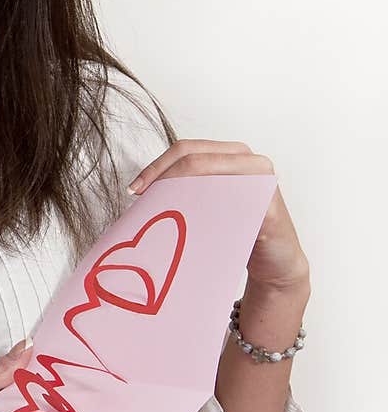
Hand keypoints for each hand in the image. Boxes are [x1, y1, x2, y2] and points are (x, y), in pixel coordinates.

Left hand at [127, 139, 309, 293]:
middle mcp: (249, 161)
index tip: (135, 189)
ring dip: (180, 194)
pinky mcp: (270, 205)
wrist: (276, 262)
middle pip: (195, 158)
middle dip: (163, 177)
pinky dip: (208, 212)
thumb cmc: (238, 231)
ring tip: (160, 213)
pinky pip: (233, 204)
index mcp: (231, 154)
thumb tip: (140, 193)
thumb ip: (186, 191)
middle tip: (143, 201)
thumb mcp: (209, 205)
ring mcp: (263, 180)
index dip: (156, 166)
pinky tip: (190, 226)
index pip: (186, 149)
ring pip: (210, 177)